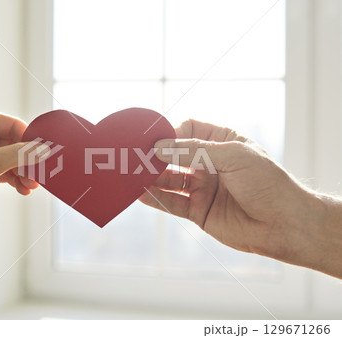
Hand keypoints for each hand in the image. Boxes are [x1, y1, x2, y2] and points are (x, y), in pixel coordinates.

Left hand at [0, 110, 42, 220]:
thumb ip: (19, 155)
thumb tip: (43, 149)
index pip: (14, 125)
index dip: (30, 140)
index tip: (44, 153)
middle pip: (17, 143)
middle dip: (28, 161)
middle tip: (40, 173)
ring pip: (16, 158)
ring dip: (25, 173)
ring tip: (31, 185)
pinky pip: (10, 170)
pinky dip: (18, 180)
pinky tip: (23, 189)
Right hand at [140, 119, 341, 276]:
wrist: (284, 223)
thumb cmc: (266, 182)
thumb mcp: (232, 155)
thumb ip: (193, 151)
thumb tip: (159, 148)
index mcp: (221, 143)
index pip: (188, 130)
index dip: (171, 134)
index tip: (156, 141)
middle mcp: (209, 164)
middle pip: (174, 155)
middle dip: (155, 156)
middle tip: (135, 158)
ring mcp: (202, 188)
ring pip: (170, 180)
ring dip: (152, 178)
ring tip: (133, 175)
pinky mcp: (198, 211)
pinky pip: (172, 203)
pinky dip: (155, 198)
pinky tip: (140, 194)